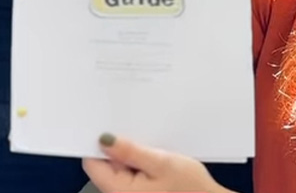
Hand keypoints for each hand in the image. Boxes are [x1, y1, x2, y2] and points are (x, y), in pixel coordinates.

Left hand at [82, 133, 229, 192]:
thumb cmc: (188, 187)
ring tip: (149, 144)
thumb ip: (131, 151)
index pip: (93, 163)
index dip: (96, 142)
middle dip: (117, 146)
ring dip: (129, 153)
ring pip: (118, 167)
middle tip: (136, 130)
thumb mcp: (161, 162)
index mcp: (119, 190)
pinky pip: (128, 172)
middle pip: (105, 165)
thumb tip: (104, 139)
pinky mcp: (138, 191)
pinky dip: (137, 160)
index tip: (107, 123)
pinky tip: (152, 155)